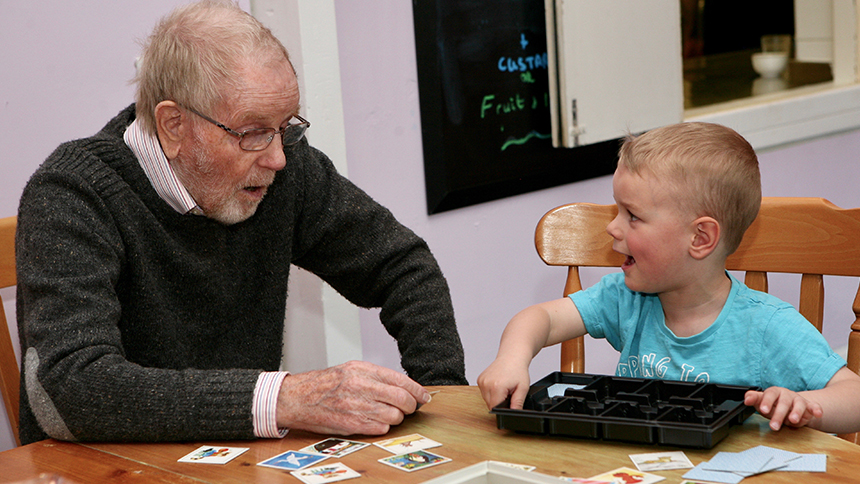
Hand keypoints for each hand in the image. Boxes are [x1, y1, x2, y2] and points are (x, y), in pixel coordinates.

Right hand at [276, 360, 429, 434]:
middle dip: (410, 406)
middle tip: (409, 408)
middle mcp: (361, 386)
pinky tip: (374, 422)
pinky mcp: (351, 424)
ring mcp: (356, 406)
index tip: (424, 397)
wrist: (297, 398)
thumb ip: (376, 376)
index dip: (417, 391)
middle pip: (401, 399)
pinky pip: (380, 429)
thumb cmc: (324, 384)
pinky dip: (382, 427)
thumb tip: (403, 386)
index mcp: (362, 370)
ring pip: (393, 416)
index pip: (401, 380)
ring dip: (395, 418)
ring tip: (386, 415)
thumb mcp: (351, 369)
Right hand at [477, 358, 530, 409]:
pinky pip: (484, 392)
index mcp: (496, 387)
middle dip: (499, 403)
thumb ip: (518, 403)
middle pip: (489, 404)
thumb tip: (514, 413)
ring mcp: (481, 381)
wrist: (512, 356)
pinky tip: (498, 385)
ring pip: (486, 399)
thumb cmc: (518, 370)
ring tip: (503, 388)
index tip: (509, 403)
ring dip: (494, 397)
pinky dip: (490, 392)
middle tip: (508, 393)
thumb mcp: (523, 388)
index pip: (495, 408)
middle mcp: (486, 384)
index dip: (502, 409)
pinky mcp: (479, 379)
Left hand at [744, 387, 822, 430]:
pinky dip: (816, 409)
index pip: (770, 394)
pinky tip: (818, 414)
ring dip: (796, 412)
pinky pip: (813, 406)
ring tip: (793, 420)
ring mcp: (798, 400)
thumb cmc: (773, 404)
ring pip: (798, 404)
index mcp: (774, 392)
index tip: (763, 410)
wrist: (789, 407)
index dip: (767, 401)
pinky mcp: (808, 406)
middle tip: (774, 426)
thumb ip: (754, 399)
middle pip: (783, 402)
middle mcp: (786, 394)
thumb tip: (746, 398)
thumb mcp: (762, 402)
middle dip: (779, 414)